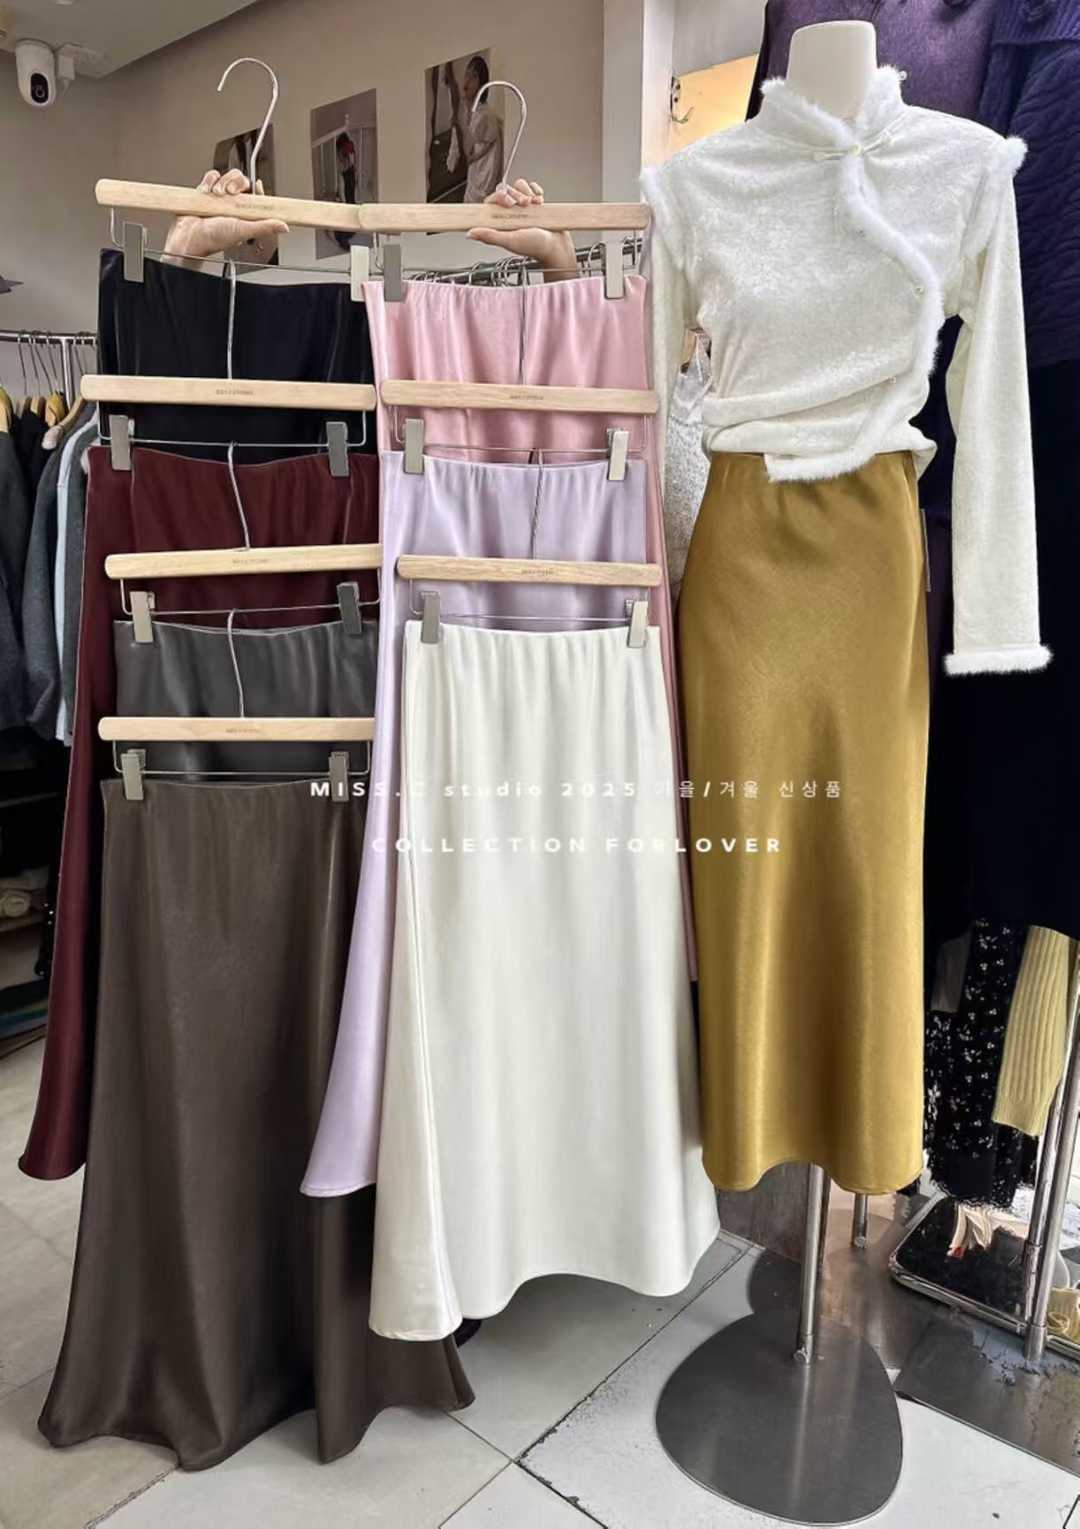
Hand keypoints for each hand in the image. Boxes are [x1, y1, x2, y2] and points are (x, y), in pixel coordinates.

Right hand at [163, 169, 287, 260]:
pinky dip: (208, 181)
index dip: (257, 189)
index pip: (256, 196)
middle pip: (241, 182)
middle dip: (235, 183)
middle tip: (230, 193)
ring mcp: (219, 199)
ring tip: (216, 195)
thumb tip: (284, 226)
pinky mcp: (205, 193)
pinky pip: (211, 178)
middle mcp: (233, 206)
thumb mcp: (243, 231)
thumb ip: (264, 227)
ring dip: (221, 182)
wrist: (189, 237)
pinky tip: (206, 192)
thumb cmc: (214, 239)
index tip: (257, 186)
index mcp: (245, 214)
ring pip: (226, 177)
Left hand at [468, 179, 576, 279]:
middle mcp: (511, 214)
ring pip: (519, 186)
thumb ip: (490, 236)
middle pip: (505, 190)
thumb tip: (470, 233)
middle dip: (515, 193)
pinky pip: (532, 187)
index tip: (508, 203)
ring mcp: (524, 208)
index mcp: (501, 222)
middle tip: (523, 205)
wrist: (557, 247)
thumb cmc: (535, 247)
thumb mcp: (510, 241)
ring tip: (533, 204)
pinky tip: (539, 201)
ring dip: (527, 192)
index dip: (499, 197)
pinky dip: (536, 190)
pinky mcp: (536, 204)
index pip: (492, 201)